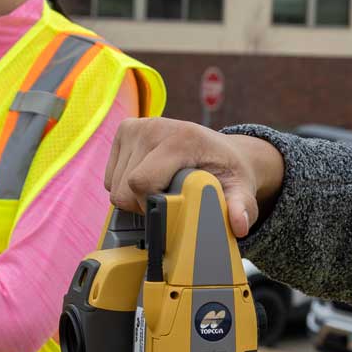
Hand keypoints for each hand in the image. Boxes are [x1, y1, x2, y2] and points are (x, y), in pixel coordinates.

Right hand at [104, 118, 284, 237]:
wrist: (220, 149)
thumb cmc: (227, 171)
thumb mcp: (240, 190)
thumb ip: (241, 207)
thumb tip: (239, 225)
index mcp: (181, 139)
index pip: (142, 182)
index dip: (151, 205)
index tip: (171, 208)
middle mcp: (155, 127)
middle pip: (124, 187)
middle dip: (142, 204)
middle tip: (167, 202)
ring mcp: (137, 126)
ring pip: (114, 184)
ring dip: (134, 196)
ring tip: (160, 190)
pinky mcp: (126, 129)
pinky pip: (110, 175)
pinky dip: (125, 185)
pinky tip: (149, 179)